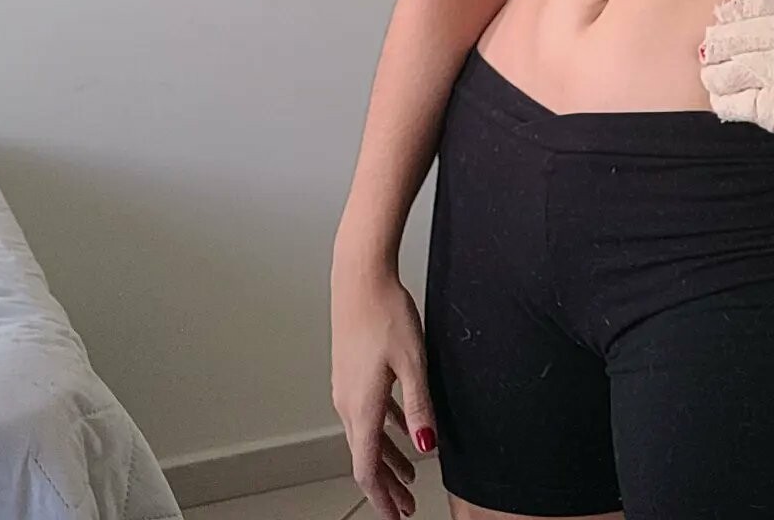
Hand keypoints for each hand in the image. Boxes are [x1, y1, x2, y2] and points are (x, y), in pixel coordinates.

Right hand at [329, 261, 437, 518]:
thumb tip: (426, 446)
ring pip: (367, 434)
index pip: (366, 467)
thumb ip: (419, 407)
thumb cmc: (385, 313)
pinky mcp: (351, 371)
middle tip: (405, 507)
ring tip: (408, 475)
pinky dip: (384, 429)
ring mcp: (347, 386)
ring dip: (387, 458)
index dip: (382, 497)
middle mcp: (348, 402)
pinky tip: (400, 429)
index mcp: (361, 406)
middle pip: (366, 456)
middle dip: (386, 485)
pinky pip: (368, 412)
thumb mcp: (413, 362)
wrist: (360, 278)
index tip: (396, 516)